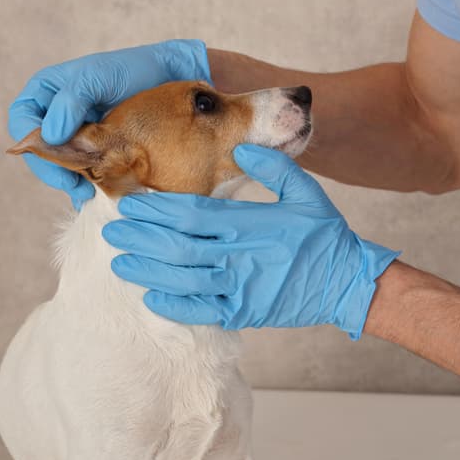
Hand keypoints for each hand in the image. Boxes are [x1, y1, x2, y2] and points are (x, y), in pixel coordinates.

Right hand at [8, 40, 209, 207]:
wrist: (170, 79)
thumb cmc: (133, 68)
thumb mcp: (99, 77)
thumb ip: (71, 101)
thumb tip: (50, 135)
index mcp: (47, 90)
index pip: (23, 119)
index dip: (31, 141)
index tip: (54, 156)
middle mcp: (57, 114)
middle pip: (39, 150)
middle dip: (53, 169)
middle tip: (74, 185)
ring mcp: (77, 135)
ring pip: (61, 165)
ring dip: (71, 181)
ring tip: (89, 193)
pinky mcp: (97, 151)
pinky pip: (84, 171)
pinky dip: (89, 184)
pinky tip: (99, 195)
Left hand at [101, 145, 399, 338]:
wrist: (347, 282)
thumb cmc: (326, 235)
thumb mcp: (306, 192)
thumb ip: (273, 167)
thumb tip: (239, 148)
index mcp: (250, 223)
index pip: (191, 213)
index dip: (156, 208)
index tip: (131, 201)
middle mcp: (239, 255)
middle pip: (177, 246)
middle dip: (140, 237)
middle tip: (112, 230)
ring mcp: (240, 287)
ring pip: (182, 279)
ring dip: (148, 270)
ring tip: (120, 261)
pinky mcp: (244, 312)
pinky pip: (202, 311)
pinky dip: (174, 305)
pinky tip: (152, 296)